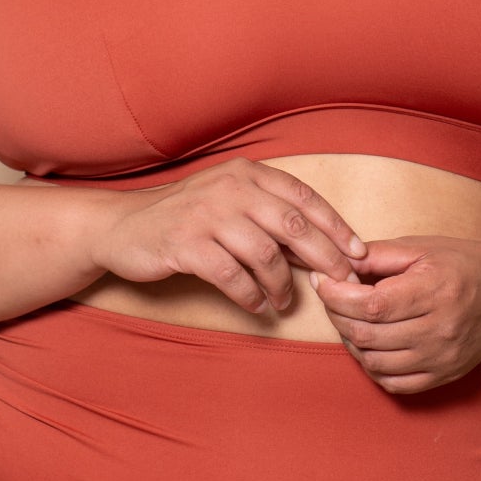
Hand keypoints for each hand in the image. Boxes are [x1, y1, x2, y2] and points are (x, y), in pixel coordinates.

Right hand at [96, 158, 369, 316]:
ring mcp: (206, 215)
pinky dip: (250, 295)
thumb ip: (269, 216)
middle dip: (325, 258)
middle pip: (294, 227)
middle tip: (341, 284)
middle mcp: (230, 188)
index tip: (358, 254)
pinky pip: (231, 276)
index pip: (304, 197)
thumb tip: (321, 245)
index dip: (336, 226)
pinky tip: (257, 306)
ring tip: (284, 303)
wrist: (122, 226)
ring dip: (282, 285)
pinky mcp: (185, 244)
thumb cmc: (186, 217)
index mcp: (246, 174)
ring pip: (265, 255)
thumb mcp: (229, 201)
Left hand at [309, 234, 480, 393]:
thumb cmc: (464, 263)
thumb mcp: (422, 247)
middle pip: (367, 335)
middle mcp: (440, 330)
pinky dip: (372, 366)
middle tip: (333, 298)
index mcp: (434, 291)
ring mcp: (443, 357)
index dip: (337, 296)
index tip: (323, 282)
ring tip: (350, 319)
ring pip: (374, 362)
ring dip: (352, 341)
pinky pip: (394, 383)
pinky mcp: (445, 375)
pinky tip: (370, 344)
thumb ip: (377, 255)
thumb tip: (336, 265)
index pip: (371, 306)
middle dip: (337, 315)